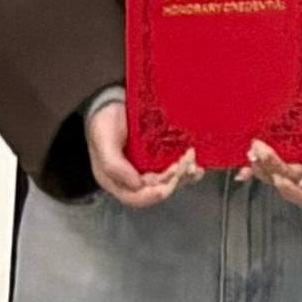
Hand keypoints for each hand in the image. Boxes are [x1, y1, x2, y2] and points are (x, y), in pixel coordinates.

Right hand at [81, 86, 187, 208]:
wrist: (110, 104)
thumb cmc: (104, 123)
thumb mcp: (104, 141)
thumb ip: (114, 165)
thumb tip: (136, 184)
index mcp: (116, 182)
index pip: (138, 198)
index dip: (156, 193)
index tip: (171, 179)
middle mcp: (133, 180)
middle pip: (157, 190)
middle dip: (174, 179)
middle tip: (186, 161)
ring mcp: (147, 170)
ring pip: (169, 181)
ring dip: (184, 175)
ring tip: (194, 165)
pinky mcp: (157, 159)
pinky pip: (174, 169)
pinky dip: (187, 169)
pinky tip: (197, 166)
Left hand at [260, 79, 301, 209]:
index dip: (290, 192)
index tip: (278, 177)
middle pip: (285, 181)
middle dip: (270, 168)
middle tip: (259, 147)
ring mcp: (296, 157)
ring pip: (272, 172)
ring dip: (259, 165)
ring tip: (252, 148)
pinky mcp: (286, 145)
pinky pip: (267, 159)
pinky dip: (253, 165)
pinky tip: (243, 164)